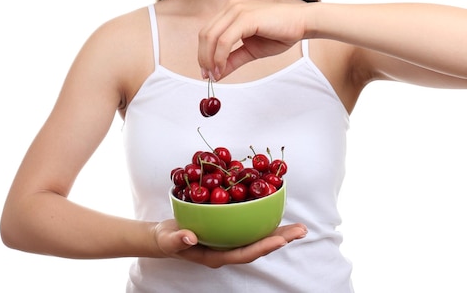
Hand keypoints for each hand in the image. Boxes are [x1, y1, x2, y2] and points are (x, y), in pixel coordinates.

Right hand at [154, 220, 306, 267]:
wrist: (165, 236)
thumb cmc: (168, 240)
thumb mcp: (169, 239)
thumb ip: (179, 239)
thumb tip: (191, 237)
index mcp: (218, 256)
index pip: (245, 253)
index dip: (263, 247)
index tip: (280, 240)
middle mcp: (230, 250)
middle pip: (259, 246)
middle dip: (281, 239)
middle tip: (301, 231)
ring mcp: (232, 241)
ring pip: (259, 237)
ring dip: (280, 232)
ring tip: (300, 227)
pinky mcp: (232, 230)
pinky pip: (252, 226)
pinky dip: (266, 219)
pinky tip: (277, 211)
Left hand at [198, 0, 307, 79]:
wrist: (302, 24)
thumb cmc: (280, 33)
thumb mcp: (251, 51)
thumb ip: (232, 59)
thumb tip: (215, 74)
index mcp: (231, 11)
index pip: (207, 32)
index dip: (202, 54)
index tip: (206, 73)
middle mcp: (231, 7)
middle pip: (204, 34)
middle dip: (203, 58)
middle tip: (208, 77)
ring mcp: (237, 10)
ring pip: (211, 37)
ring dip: (209, 59)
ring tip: (215, 75)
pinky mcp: (246, 17)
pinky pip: (224, 40)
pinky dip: (219, 57)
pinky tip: (222, 68)